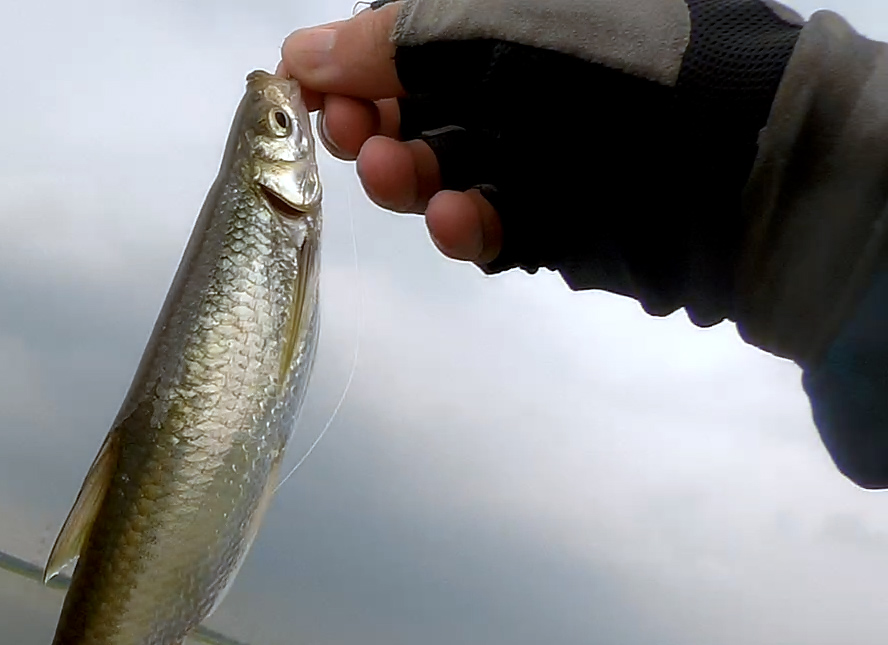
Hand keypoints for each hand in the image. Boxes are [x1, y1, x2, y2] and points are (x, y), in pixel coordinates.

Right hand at [279, 0, 801, 322]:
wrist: (744, 168)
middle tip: (351, 137)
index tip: (308, 90)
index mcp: (515, 14)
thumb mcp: (493, 29)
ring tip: (403, 178)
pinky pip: (484, 224)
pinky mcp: (557, 218)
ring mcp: (543, 146)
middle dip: (369, 122)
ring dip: (404, 176)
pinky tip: (455, 219)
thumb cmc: (622, 70)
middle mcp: (526, 73)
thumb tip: (299, 52)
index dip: (352, 61)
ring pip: (438, 169)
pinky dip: (459, 225)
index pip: (406, 31)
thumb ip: (390, 42)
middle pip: (411, 104)